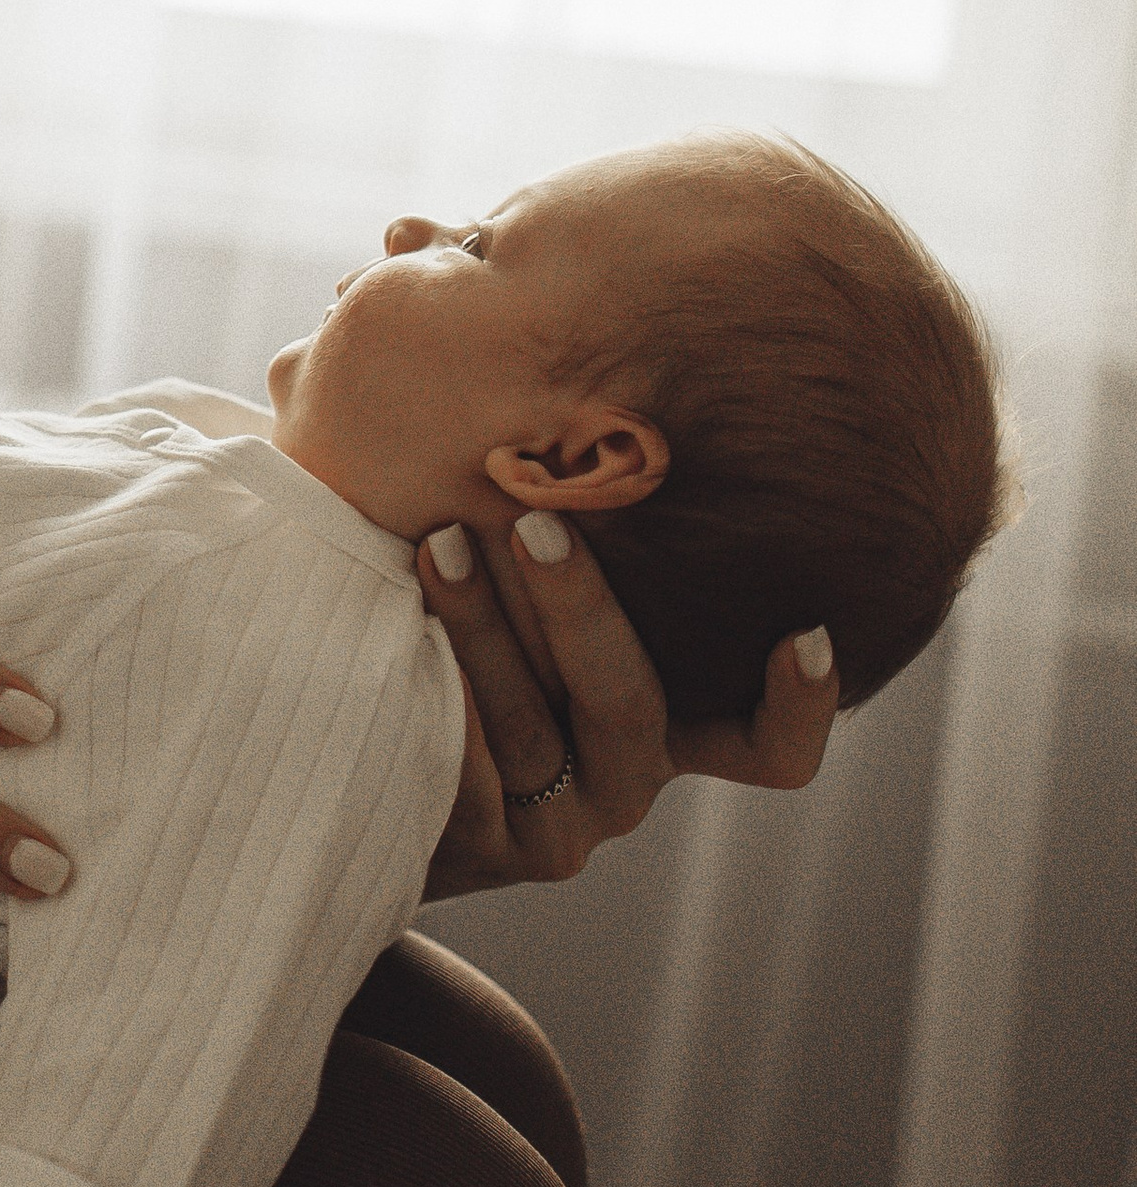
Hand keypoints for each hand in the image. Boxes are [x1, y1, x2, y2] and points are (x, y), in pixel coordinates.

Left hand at [415, 514, 838, 896]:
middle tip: (535, 520)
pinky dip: (433, 690)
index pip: (768, 746)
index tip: (805, 631)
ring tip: (438, 544)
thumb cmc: (472, 638)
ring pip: (531, 729)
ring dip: (486, 630)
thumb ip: (563, 514)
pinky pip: (459, 770)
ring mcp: (560, 820)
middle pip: (629, 704)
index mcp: (673, 718)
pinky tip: (393, 631)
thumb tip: (532, 338)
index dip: (798, 703)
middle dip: (582, 607)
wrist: (381, 764)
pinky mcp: (479, 848)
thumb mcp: (533, 589)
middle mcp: (631, 773)